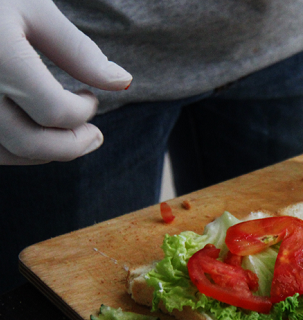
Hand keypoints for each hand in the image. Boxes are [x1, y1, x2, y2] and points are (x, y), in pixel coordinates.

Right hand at [0, 0, 131, 164]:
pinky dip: (15, 151)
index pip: (55, 111)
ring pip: (6, 152)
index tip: (91, 97)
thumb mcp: (34, 8)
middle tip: (95, 136)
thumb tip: (122, 82)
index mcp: (0, 60)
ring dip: (45, 154)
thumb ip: (77, 50)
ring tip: (70, 139)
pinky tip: (36, 136)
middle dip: (72, 145)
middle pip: (31, 143)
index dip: (84, 111)